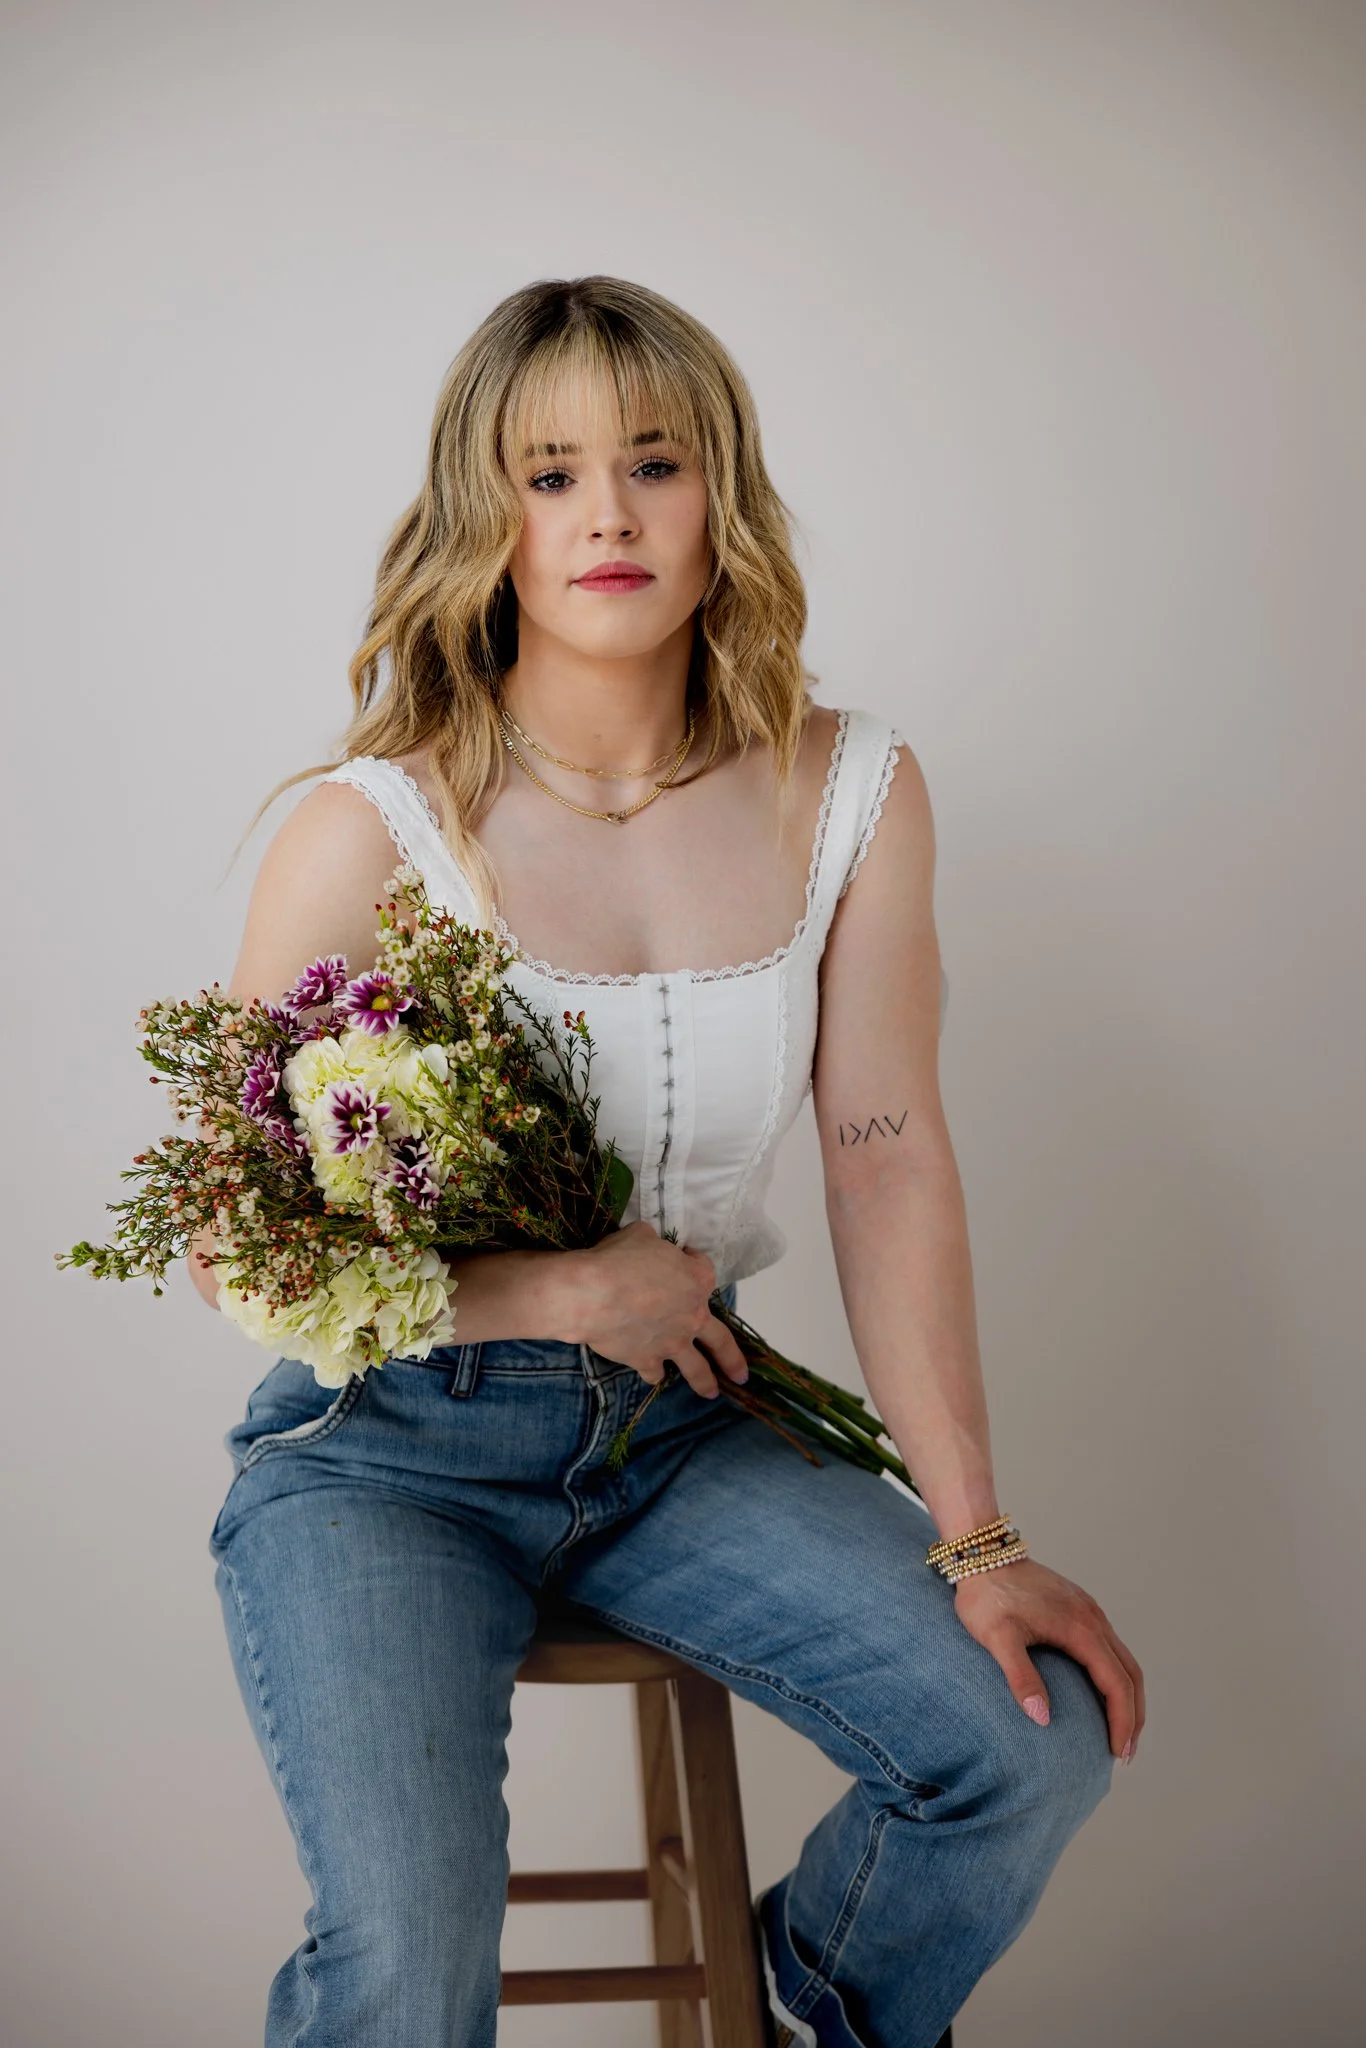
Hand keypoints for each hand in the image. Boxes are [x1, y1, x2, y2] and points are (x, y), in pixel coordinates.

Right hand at [570, 1221, 751, 1400]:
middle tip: (741, 1376)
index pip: (703, 1270)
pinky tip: (652, 1374)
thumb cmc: (619, 1259)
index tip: (683, 1257)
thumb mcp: (641, 1236)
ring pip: (697, 1368)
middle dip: (732, 1359)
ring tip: (711, 1393)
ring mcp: (672, 1342)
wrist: (594, 1295)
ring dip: (705, 1381)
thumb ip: (653, 1245)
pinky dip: (653, 1372)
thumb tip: (649, 1246)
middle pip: (721, 1340)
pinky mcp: (647, 1360)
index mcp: (697, 1280)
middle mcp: (693, 1316)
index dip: (692, 1262)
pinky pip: (654, 1372)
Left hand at [951, 1557, 1144, 1761]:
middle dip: (1134, 1715)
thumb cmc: (986, 1596)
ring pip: (1124, 1659)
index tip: (1119, 1753)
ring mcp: (1089, 1611)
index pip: (1116, 1683)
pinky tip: (1102, 1692)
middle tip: (1126, 1752)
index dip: (1122, 1721)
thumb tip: (1042, 1718)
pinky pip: (1111, 1647)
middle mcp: (1093, 1618)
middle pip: (1130, 1673)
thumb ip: (1020, 1676)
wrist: (982, 1554)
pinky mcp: (1080, 1607)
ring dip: (1129, 1696)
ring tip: (1121, 1729)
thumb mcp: (997, 1638)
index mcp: (1080, 1628)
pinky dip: (1117, 1675)